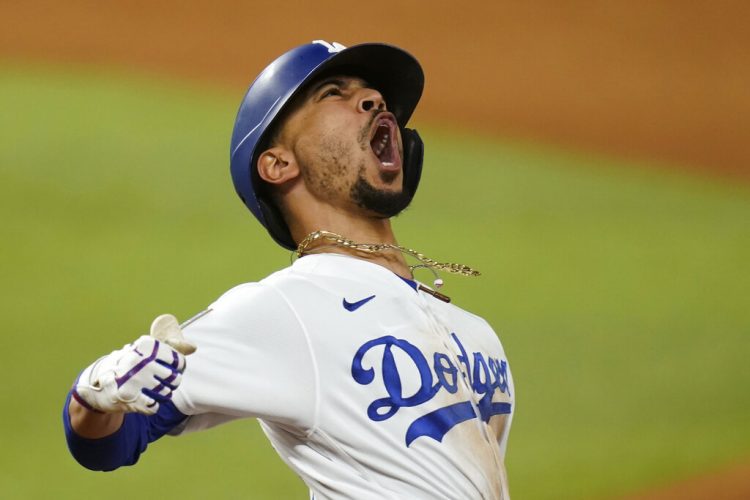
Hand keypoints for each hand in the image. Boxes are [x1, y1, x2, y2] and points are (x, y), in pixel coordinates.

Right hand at [72, 314, 195, 414]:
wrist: (96, 384)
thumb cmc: (129, 364)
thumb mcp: (146, 350)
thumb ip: (170, 346)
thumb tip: (193, 347)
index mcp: (146, 346)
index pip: (179, 361)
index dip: (178, 368)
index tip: (170, 369)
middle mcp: (140, 361)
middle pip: (175, 380)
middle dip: (171, 383)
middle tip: (159, 381)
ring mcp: (134, 380)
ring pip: (167, 394)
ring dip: (162, 395)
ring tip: (151, 390)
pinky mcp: (128, 398)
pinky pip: (154, 407)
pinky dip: (152, 406)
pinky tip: (143, 400)